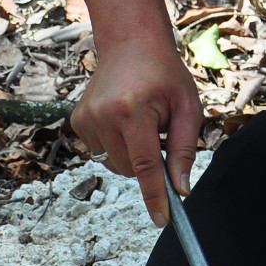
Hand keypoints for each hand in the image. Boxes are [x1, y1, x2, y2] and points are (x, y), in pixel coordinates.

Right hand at [68, 41, 200, 227]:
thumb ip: (185, 150)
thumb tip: (182, 189)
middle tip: (159, 134)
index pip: (145, 165)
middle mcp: (104, 116)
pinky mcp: (78, 121)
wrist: (131, 45)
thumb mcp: (187, 108)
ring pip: (115, 165)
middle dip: (148, 165)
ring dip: (132, 154)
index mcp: (133, 111)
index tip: (162, 220)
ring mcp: (86, 119)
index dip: (155, 195)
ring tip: (141, 123)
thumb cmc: (164, 74)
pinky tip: (124, 121)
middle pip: (130, 169)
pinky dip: (117, 146)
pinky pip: (101, 153)